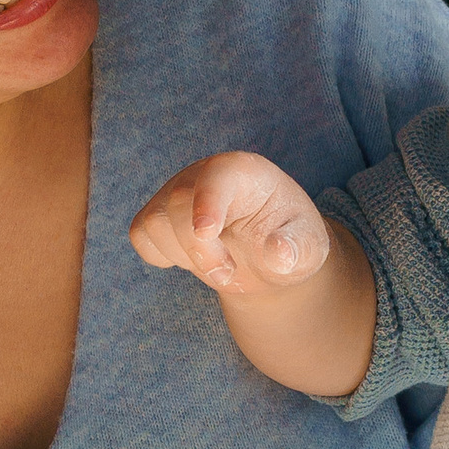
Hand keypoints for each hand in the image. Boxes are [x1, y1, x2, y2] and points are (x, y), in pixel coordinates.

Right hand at [128, 152, 329, 296]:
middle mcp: (204, 174)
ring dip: (183, 256)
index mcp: (244, 172)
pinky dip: (160, 255)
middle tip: (227, 276)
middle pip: (178, 204)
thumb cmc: (289, 241)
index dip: (208, 202)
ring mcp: (176, 192)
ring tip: (217, 266)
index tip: (206, 233)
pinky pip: (141, 235)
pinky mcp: (158, 214)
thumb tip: (278, 253)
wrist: (266, 256)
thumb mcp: (308, 248)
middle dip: (199, 249)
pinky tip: (191, 257)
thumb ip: (298, 249)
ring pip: (155, 221)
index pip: (217, 177)